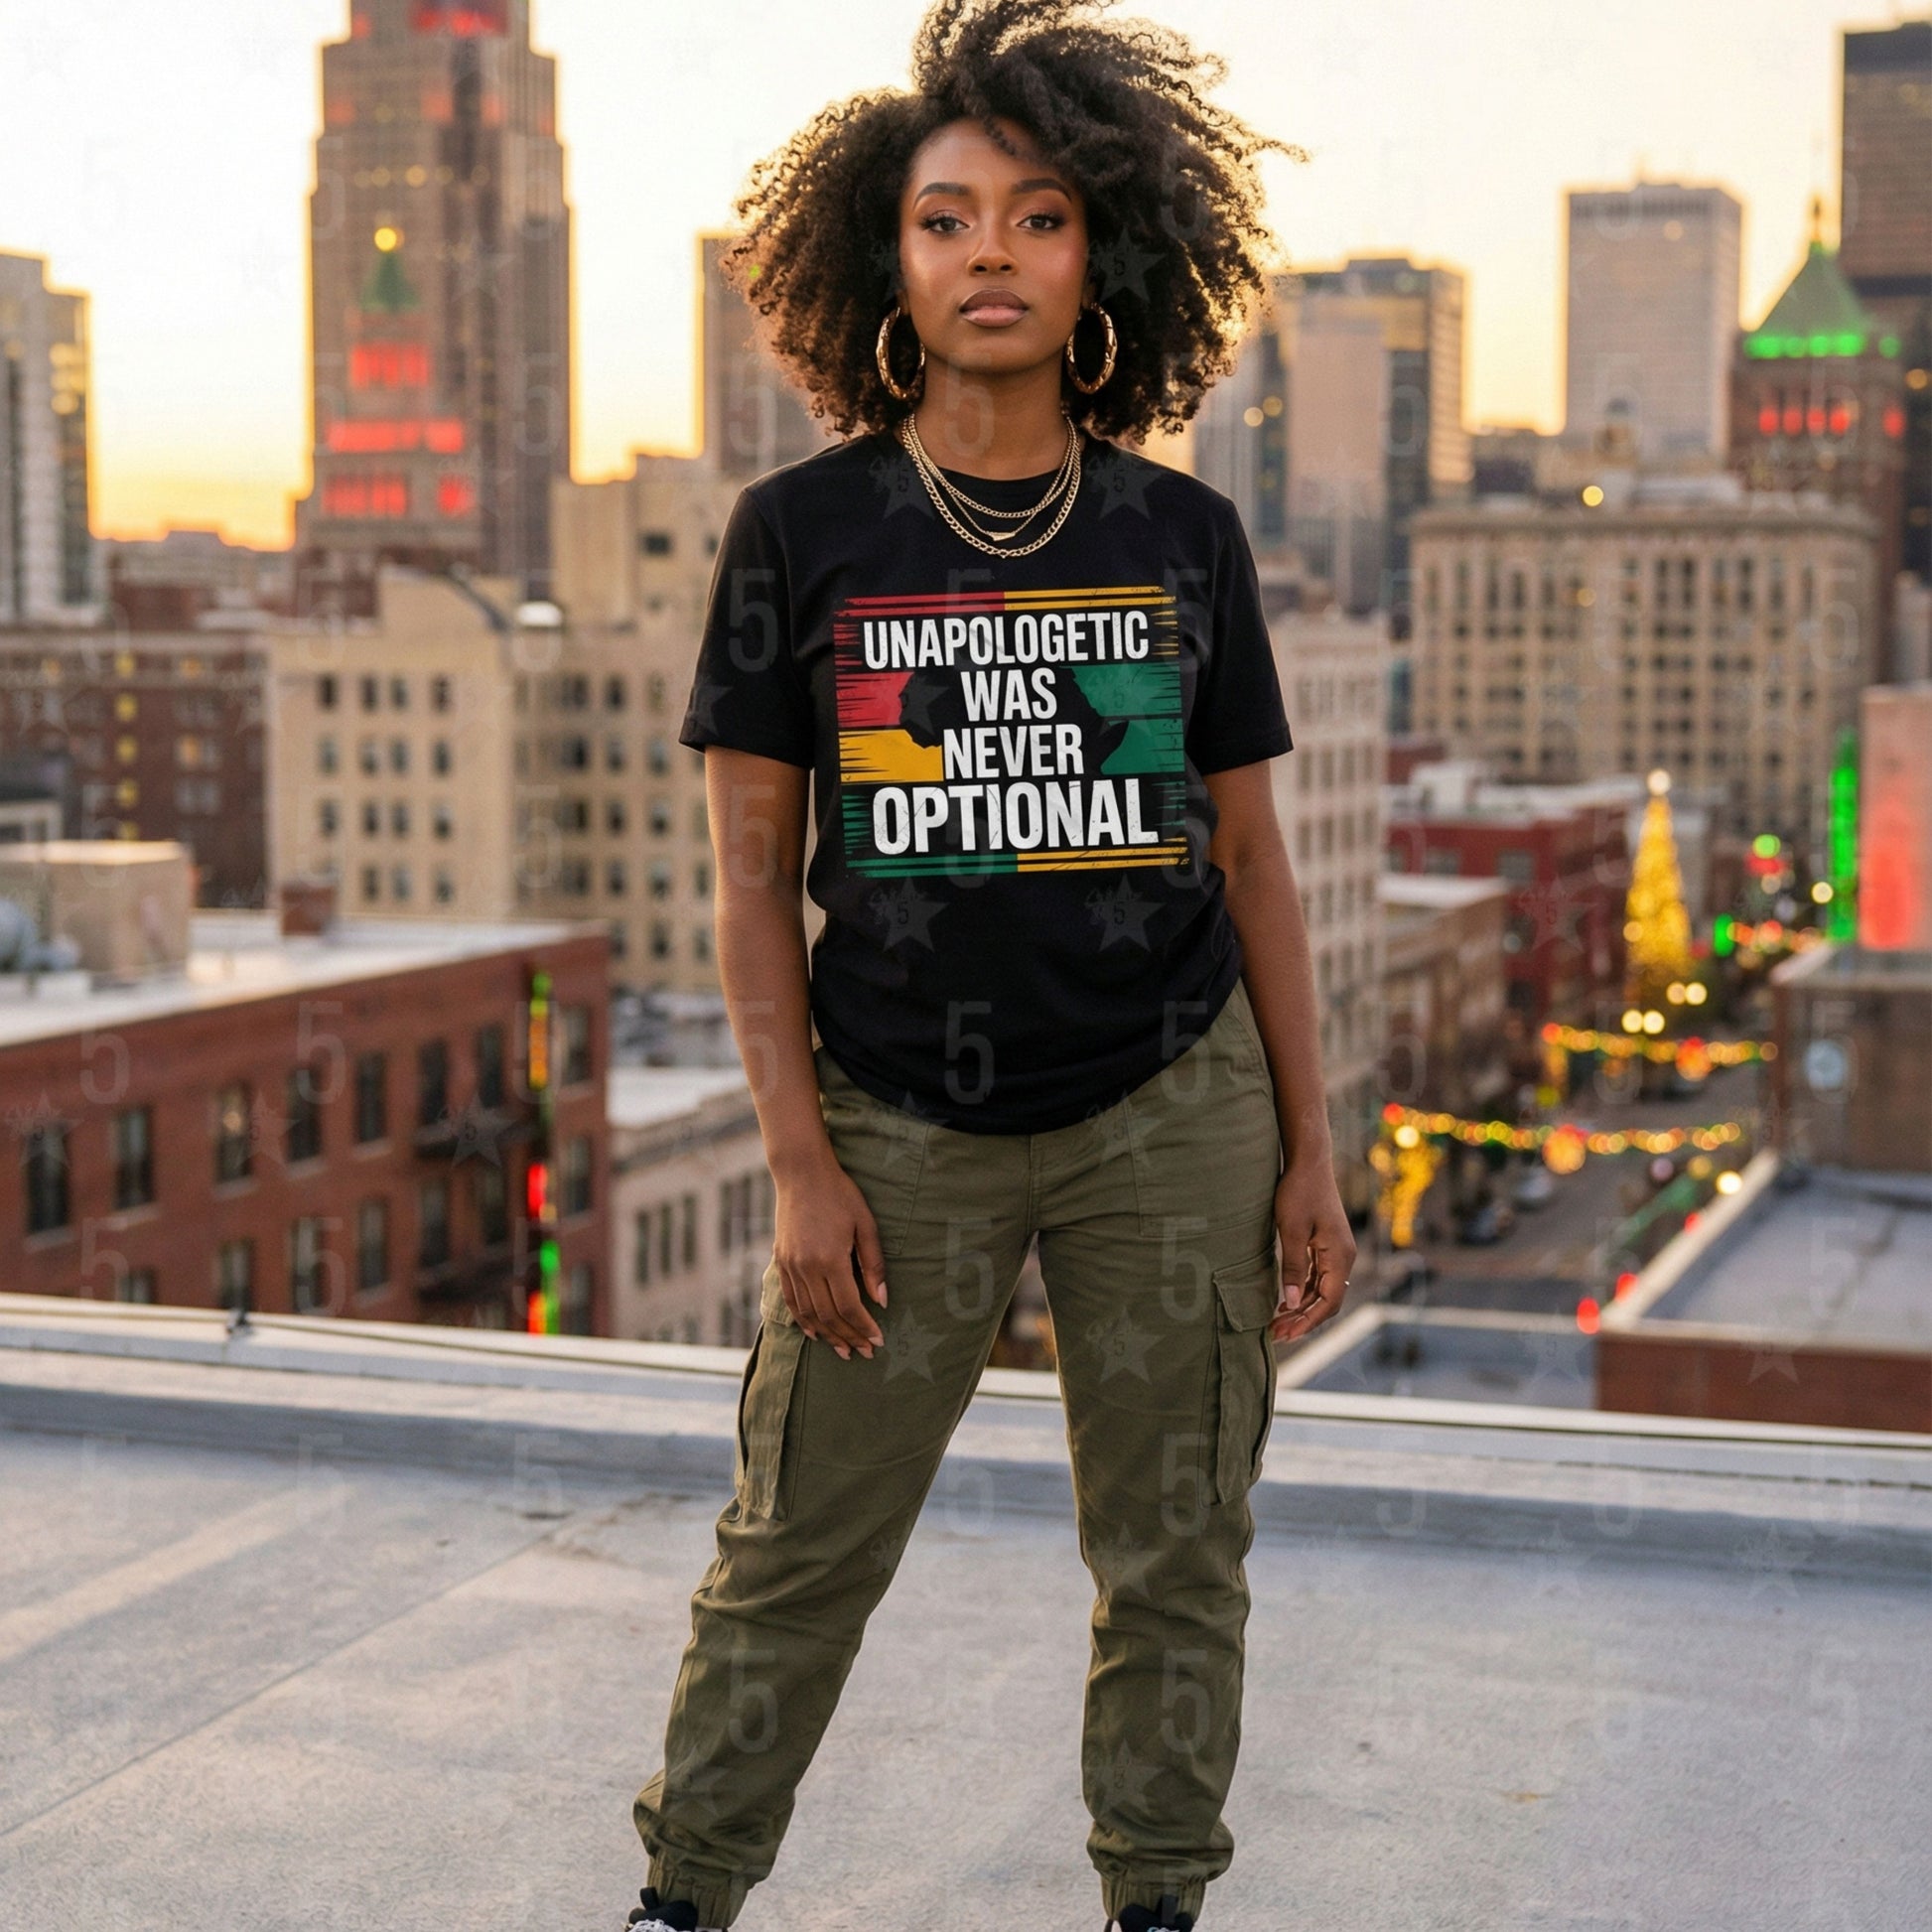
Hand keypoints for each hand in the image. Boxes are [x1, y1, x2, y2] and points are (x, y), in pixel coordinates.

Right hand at [770, 1153, 887, 1359]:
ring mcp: (790, 1266)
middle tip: (865, 1352)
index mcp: (830, 1258)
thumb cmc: (840, 1195)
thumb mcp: (865, 1224)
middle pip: (828, 1315)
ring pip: (808, 1313)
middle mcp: (806, 1267)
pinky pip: (791, 1300)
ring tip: (843, 1350)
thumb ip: (873, 1264)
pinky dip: (802, 1320)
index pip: (848, 1306)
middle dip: (848, 1337)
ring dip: (826, 1335)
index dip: (863, 1327)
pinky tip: (814, 1333)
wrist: (801, 1174)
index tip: (877, 1340)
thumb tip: (882, 1300)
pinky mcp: (781, 1262)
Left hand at [1270, 1155, 1355, 1343]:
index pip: (1329, 1301)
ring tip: (1277, 1322)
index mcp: (1340, 1256)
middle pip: (1327, 1300)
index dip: (1308, 1321)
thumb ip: (1292, 1266)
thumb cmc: (1299, 1192)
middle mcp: (1343, 1257)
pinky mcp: (1327, 1245)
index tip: (1286, 1333)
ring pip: (1322, 1290)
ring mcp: (1336, 1251)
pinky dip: (1302, 1291)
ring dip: (1301, 1307)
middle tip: (1276, 1334)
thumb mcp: (1291, 1230)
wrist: (1309, 1163)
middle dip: (1303, 1319)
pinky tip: (1284, 1300)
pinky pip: (1318, 1277)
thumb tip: (1289, 1300)